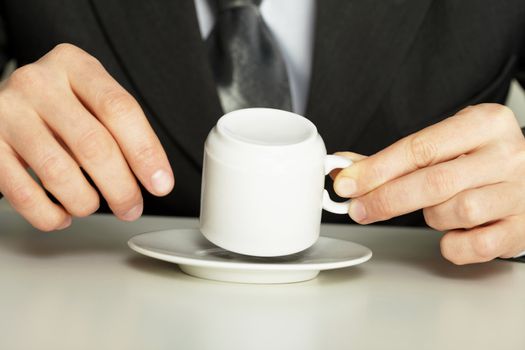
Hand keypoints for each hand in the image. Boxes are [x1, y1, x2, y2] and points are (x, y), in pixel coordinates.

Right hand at [0, 44, 173, 230]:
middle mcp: (38, 83)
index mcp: (74, 65)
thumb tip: (155, 178)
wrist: (6, 102)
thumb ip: (123, 130)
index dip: (146, 153)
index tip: (161, 184)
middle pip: (93, 145)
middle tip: (131, 207)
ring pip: (59, 173)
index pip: (119, 110)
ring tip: (91, 205)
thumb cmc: (62, 104)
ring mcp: (7, 112)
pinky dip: (49, 215)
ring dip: (85, 202)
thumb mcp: (92, 99)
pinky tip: (62, 214)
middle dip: (121, 187)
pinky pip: (23, 194)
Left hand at [333, 104, 524, 263]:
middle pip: (433, 182)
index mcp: (485, 123)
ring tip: (437, 208)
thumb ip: (395, 157)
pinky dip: (453, 245)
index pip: (419, 147)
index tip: (347, 184)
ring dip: (431, 217)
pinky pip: (475, 246)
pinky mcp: (523, 227)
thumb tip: (345, 169)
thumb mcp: (444, 143)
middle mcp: (507, 155)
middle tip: (359, 209)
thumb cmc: (480, 158)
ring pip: (454, 213)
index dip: (376, 169)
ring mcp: (520, 192)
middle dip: (386, 199)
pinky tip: (453, 232)